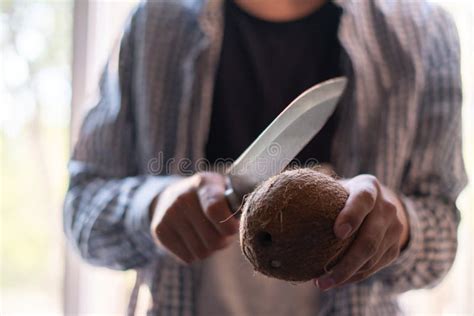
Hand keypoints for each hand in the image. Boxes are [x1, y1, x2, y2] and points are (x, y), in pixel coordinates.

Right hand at [150, 172, 238, 263]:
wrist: (169, 196)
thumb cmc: (208, 196)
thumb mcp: (223, 189)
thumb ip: (237, 202)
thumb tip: (252, 219)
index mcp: (204, 184)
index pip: (215, 210)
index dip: (230, 227)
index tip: (233, 229)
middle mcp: (183, 197)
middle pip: (213, 240)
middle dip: (222, 241)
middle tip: (221, 233)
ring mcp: (169, 214)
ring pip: (201, 252)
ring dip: (209, 249)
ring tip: (207, 235)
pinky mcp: (160, 230)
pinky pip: (187, 258)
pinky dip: (194, 254)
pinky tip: (192, 239)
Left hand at [314, 175, 408, 289]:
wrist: (379, 202)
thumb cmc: (344, 195)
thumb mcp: (335, 188)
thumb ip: (318, 195)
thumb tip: (283, 207)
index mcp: (369, 187)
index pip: (363, 200)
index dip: (352, 215)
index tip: (337, 233)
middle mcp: (387, 207)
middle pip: (370, 239)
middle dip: (346, 262)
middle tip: (322, 278)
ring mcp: (394, 228)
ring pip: (372, 257)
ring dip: (347, 275)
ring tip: (323, 283)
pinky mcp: (395, 247)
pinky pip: (375, 267)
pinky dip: (355, 276)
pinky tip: (336, 281)